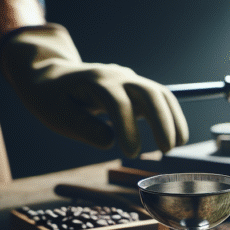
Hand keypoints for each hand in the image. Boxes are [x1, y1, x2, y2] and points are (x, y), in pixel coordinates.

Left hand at [0, 23, 188, 156]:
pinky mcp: (136, 88)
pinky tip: (177, 137)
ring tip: (177, 145)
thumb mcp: (56, 114)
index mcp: (94, 82)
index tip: (130, 154)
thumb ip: (81, 127)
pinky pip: (161, 98)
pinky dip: (172, 116)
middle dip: (161, 120)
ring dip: (173, 118)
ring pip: (159, 93)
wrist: (53, 76)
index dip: (127, 128)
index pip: (117, 102)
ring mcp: (129, 80)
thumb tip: (109, 141)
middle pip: (147, 92)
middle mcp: (116, 76)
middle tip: (166, 150)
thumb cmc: (52, 98)